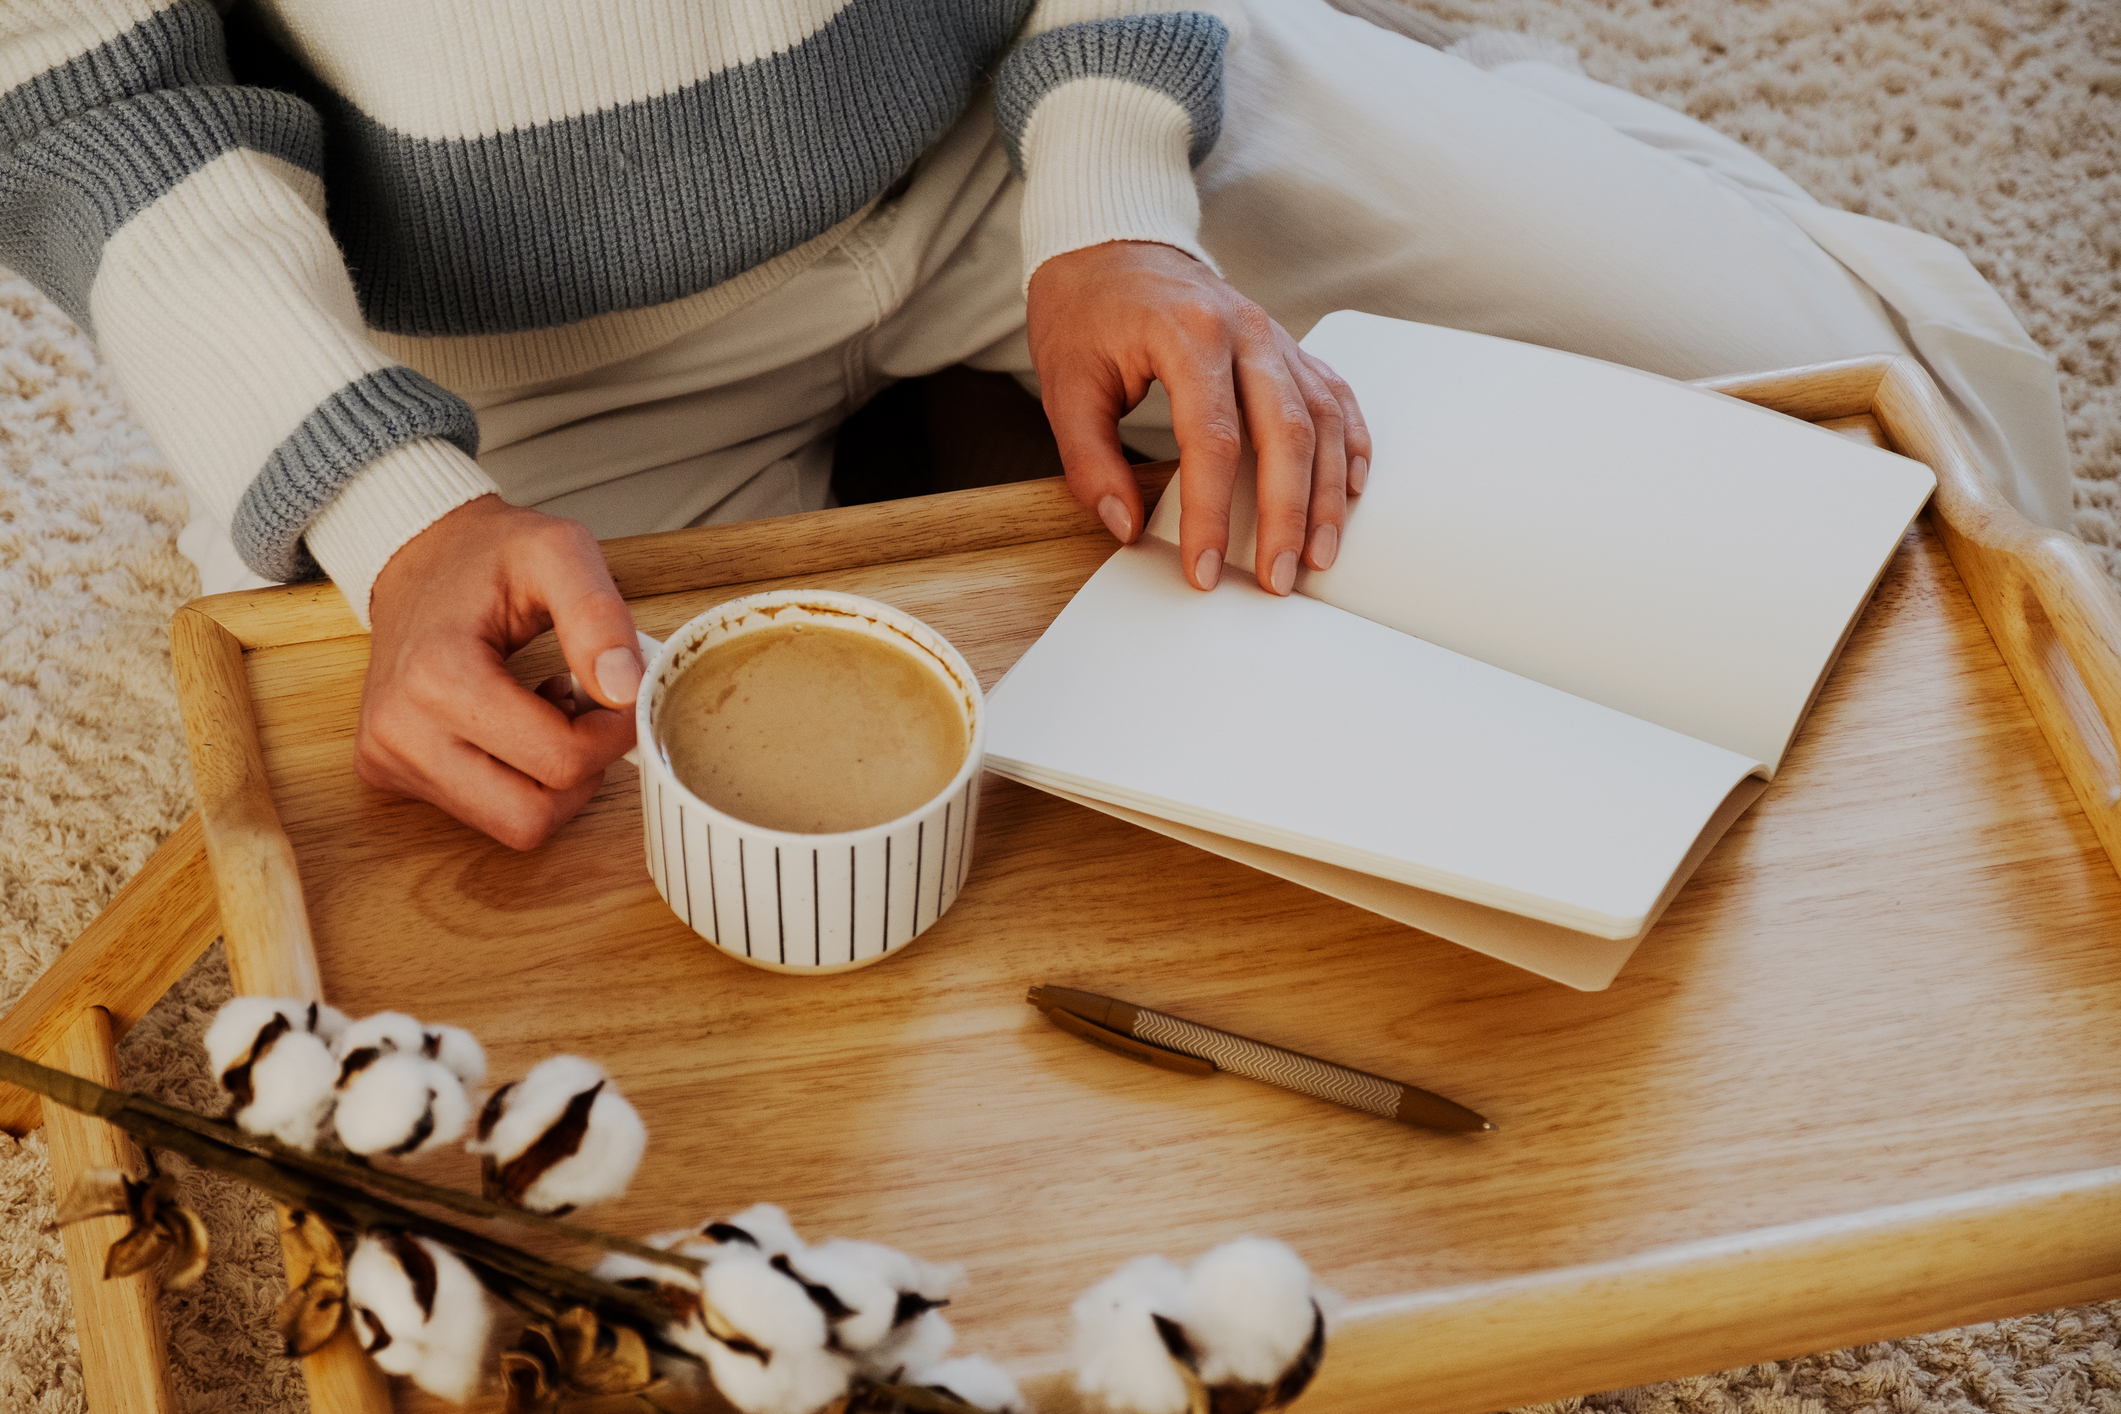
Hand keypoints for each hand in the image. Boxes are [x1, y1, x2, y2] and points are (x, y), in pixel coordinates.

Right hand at [355, 495, 642, 850]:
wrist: (417, 557)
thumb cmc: (488, 555)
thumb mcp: (558, 552)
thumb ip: (598, 614)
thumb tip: (626, 690)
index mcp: (437, 675)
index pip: (559, 760)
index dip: (611, 735)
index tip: (618, 692)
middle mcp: (398, 731)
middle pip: (531, 816)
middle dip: (581, 770)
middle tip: (583, 709)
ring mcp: (387, 758)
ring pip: (510, 825)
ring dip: (550, 780)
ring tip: (544, 711)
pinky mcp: (387, 773)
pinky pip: (482, 814)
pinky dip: (516, 781)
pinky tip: (512, 724)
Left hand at [1026, 241, 1371, 594]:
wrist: (1112, 244)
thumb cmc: (1086, 312)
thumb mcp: (1065, 385)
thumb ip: (1089, 460)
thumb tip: (1124, 527)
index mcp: (1188, 334)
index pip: (1212, 440)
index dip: (1211, 513)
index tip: (1203, 569)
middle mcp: (1246, 331)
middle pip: (1285, 433)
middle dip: (1286, 516)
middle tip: (1279, 579)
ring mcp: (1276, 336)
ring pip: (1322, 419)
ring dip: (1325, 494)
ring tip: (1321, 554)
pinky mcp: (1288, 346)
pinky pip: (1334, 396)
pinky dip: (1348, 444)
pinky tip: (1348, 490)